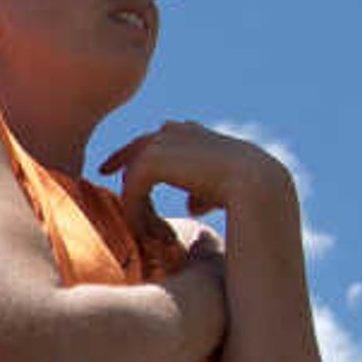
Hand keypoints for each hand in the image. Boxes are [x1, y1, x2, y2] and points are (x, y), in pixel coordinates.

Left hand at [99, 118, 298, 240]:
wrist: (258, 187)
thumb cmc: (250, 194)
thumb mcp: (224, 192)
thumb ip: (203, 194)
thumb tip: (191, 205)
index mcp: (195, 133)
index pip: (158, 138)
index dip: (136, 153)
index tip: (115, 166)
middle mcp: (178, 130)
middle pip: (139, 146)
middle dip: (121, 158)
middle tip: (103, 171)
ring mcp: (164, 141)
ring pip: (135, 172)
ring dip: (136, 202)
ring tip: (144, 230)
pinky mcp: (154, 158)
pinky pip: (132, 187)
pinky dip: (136, 211)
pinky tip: (145, 232)